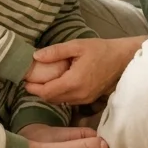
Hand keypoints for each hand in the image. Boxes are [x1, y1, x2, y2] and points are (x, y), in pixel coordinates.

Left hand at [23, 37, 144, 104]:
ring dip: (50, 93)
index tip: (25, 81)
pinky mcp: (89, 99)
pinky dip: (60, 94)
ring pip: (60, 101)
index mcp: (74, 82)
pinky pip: (69, 100)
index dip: (34, 88)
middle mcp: (79, 95)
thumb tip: (36, 56)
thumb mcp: (77, 46)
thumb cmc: (100, 50)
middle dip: (39, 91)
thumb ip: (55, 52)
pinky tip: (58, 82)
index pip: (47, 92)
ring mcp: (85, 99)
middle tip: (31, 80)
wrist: (123, 59)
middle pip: (52, 99)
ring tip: (42, 81)